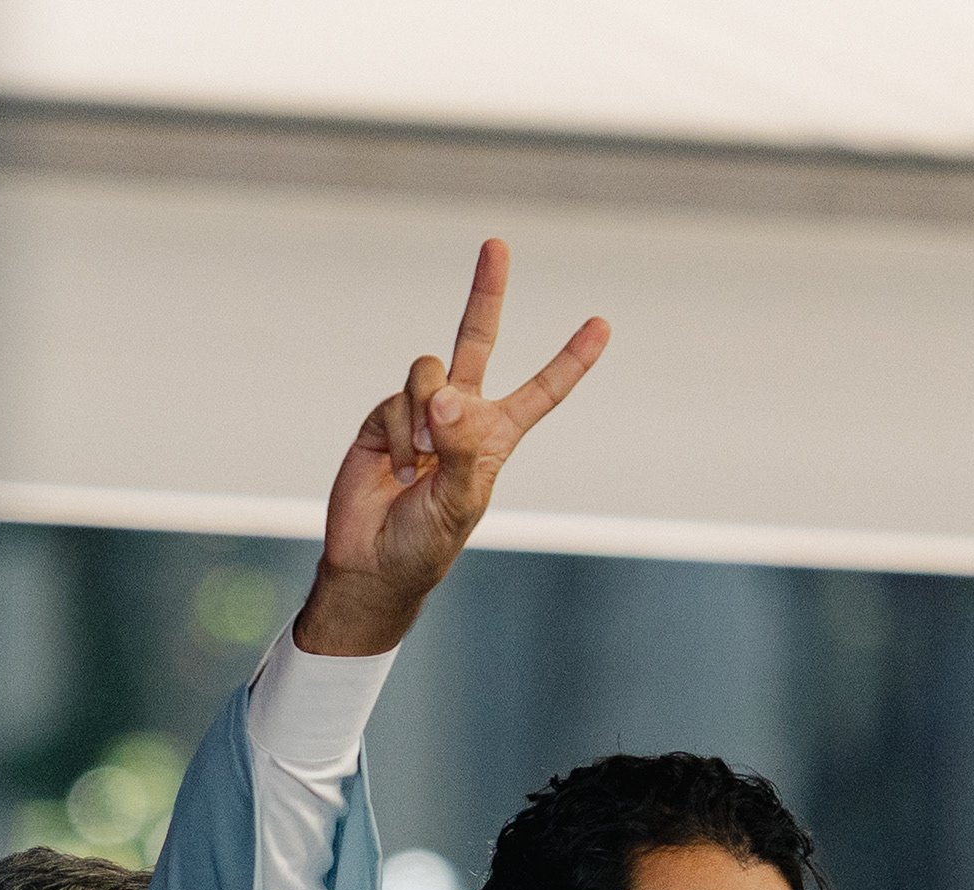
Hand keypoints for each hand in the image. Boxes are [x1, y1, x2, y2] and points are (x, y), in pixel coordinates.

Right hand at [291, 238, 608, 657]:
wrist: (371, 560)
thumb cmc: (426, 541)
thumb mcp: (459, 500)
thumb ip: (458, 446)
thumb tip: (445, 397)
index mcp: (496, 436)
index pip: (541, 391)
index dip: (571, 359)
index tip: (602, 324)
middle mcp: (460, 413)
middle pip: (477, 339)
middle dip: (486, 292)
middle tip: (497, 245)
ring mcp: (419, 411)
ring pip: (428, 372)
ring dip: (423, 414)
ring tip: (418, 461)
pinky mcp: (382, 417)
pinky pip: (394, 400)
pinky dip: (395, 433)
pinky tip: (395, 468)